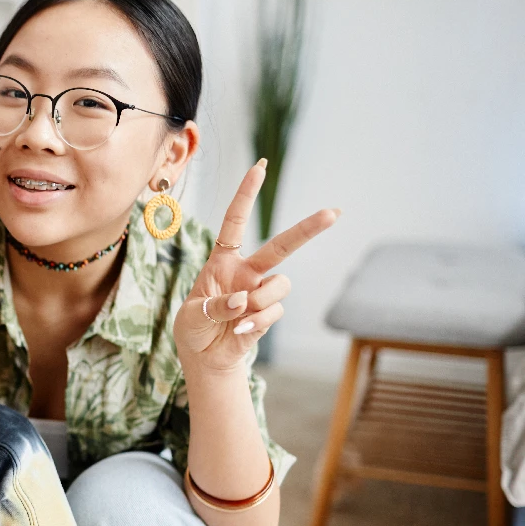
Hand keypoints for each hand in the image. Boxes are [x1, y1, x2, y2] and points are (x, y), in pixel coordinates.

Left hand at [173, 159, 339, 375]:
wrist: (205, 357)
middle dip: (307, 230)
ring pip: (279, 285)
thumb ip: (216, 306)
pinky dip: (256, 323)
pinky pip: (273, 313)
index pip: (235, 222)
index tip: (259, 168)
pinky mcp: (268, 314)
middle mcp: (247, 272)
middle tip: (333, 213)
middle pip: (281, 246)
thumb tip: (243, 299)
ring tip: (237, 317)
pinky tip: (240, 332)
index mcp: (223, 261)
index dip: (246, 195)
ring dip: (259, 301)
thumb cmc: (194, 328)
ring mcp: (260, 293)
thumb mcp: (193, 315)